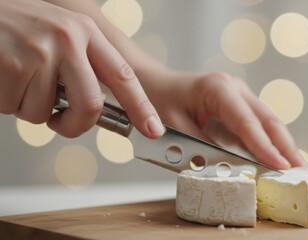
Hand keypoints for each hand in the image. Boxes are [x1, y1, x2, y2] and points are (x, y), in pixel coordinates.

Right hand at [0, 0, 163, 137]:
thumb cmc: (16, 28)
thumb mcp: (58, 36)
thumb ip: (81, 67)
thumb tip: (96, 109)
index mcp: (85, 32)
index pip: (123, 76)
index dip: (141, 107)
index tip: (153, 129)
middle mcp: (68, 39)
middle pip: (91, 105)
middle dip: (74, 125)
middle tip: (59, 121)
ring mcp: (41, 51)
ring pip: (44, 113)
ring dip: (27, 106)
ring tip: (17, 78)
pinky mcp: (12, 64)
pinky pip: (15, 109)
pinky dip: (6, 102)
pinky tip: (2, 76)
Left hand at [146, 72, 307, 168]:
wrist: (156, 85)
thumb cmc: (160, 102)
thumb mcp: (174, 127)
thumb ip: (200, 149)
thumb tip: (228, 171)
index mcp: (218, 89)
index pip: (248, 122)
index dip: (265, 147)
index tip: (282, 167)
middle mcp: (235, 88)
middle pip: (268, 120)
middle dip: (287, 147)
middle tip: (303, 172)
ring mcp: (240, 95)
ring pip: (269, 122)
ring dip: (283, 146)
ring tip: (299, 169)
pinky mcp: (240, 105)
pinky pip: (260, 125)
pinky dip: (271, 143)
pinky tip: (281, 159)